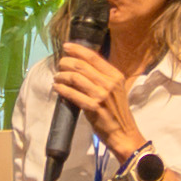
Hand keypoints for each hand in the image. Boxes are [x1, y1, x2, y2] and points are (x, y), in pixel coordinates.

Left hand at [46, 41, 141, 155]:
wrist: (123, 133)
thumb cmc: (117, 112)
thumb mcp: (115, 90)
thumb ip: (102, 78)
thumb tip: (81, 66)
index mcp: (115, 76)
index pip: (94, 57)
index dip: (77, 50)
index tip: (66, 47)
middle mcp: (109, 83)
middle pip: (82, 65)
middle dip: (66, 62)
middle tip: (59, 65)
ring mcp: (101, 95)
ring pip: (75, 78)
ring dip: (62, 76)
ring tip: (57, 77)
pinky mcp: (93, 107)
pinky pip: (72, 94)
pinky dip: (62, 89)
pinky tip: (57, 88)